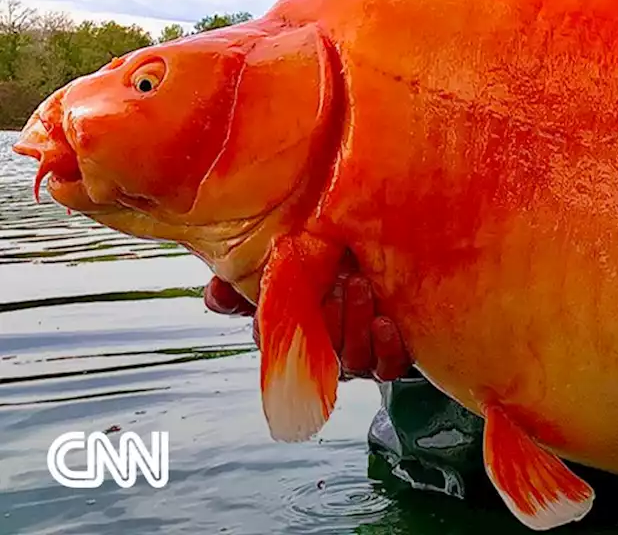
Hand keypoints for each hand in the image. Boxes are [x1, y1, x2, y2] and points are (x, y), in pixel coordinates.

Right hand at [203, 251, 411, 381]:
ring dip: (355, 326)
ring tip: (361, 287)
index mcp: (297, 330)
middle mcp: (325, 348)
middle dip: (326, 320)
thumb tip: (214, 293)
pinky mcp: (390, 357)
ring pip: (352, 360)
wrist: (396, 256)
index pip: (273, 345)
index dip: (273, 333)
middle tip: (337, 284)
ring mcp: (357, 355)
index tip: (280, 308)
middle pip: (318, 353)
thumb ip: (258, 271)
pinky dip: (386, 348)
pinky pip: (386, 368)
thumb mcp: (297, 256)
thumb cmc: (339, 259)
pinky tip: (385, 323)